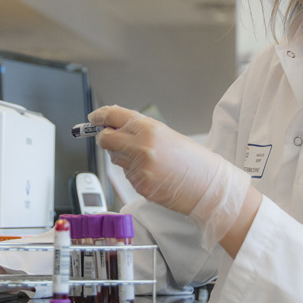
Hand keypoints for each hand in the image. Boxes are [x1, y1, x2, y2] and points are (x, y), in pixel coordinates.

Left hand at [90, 105, 257, 251]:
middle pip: (105, 139)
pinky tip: (153, 174)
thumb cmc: (192, 160)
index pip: (113, 116)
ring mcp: (139, 167)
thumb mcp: (166, 135)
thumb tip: (115, 127)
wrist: (208, 186)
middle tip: (110, 139)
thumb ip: (139, 130)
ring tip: (147, 160)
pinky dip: (135, 174)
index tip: (93, 118)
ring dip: (122, 157)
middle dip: (105, 139)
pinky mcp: (140, 185)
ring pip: (115, 158)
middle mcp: (141, 146)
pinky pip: (127, 176)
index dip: (99, 116)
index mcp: (149, 128)